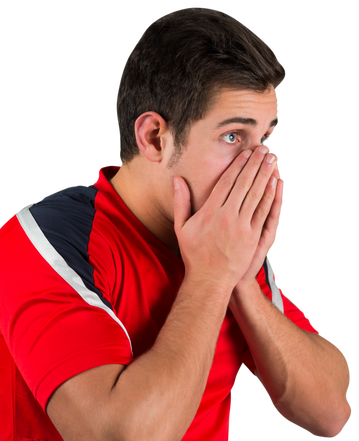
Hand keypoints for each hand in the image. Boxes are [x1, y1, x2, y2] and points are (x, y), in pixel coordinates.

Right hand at [173, 144, 280, 289]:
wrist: (210, 279)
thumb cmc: (194, 254)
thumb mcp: (182, 227)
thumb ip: (181, 202)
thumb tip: (178, 180)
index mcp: (211, 211)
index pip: (227, 182)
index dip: (238, 165)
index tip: (247, 153)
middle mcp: (228, 216)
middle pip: (245, 183)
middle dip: (256, 164)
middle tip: (265, 148)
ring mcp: (242, 226)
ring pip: (257, 194)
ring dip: (267, 175)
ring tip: (274, 160)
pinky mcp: (253, 237)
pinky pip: (264, 212)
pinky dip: (272, 196)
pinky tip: (276, 183)